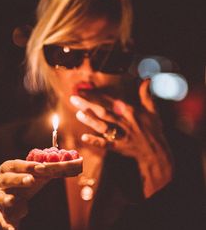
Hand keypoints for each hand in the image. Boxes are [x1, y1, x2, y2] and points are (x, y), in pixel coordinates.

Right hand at [0, 159, 50, 229]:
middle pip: (7, 179)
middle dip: (19, 179)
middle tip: (31, 180)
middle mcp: (0, 183)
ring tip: (12, 201)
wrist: (12, 201)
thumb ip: (43, 172)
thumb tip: (57, 167)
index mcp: (7, 170)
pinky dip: (6, 224)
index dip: (28, 166)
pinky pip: (1, 219)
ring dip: (6, 199)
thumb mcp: (34, 176)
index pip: (15, 165)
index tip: (41, 167)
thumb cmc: (25, 183)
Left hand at [70, 79, 172, 196]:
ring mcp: (121, 135)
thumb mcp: (152, 110)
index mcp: (130, 111)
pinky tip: (84, 137)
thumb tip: (147, 79)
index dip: (96, 94)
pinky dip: (96, 141)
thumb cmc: (153, 129)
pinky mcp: (119, 147)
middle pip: (103, 111)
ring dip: (90, 120)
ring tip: (78, 113)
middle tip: (73, 98)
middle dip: (87, 104)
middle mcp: (124, 121)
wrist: (156, 151)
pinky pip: (106, 144)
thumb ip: (146, 94)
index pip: (109, 100)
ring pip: (103, 126)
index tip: (82, 90)